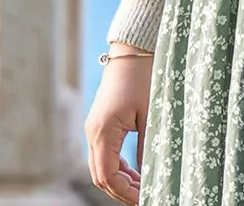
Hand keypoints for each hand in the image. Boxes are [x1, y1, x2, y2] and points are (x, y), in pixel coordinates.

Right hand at [84, 43, 152, 203]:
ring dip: (119, 180)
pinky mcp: (100, 124)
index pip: (107, 175)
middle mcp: (93, 132)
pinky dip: (117, 166)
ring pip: (100, 166)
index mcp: (103, 132)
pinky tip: (135, 172)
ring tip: (143, 188)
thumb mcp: (150, 114)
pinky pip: (104, 153)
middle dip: (120, 190)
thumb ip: (148, 146)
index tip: (143, 198)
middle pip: (100, 175)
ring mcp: (94, 128)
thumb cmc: (143, 78)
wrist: (132, 51)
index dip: (124, 192)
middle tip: (144, 197)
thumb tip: (151, 174)